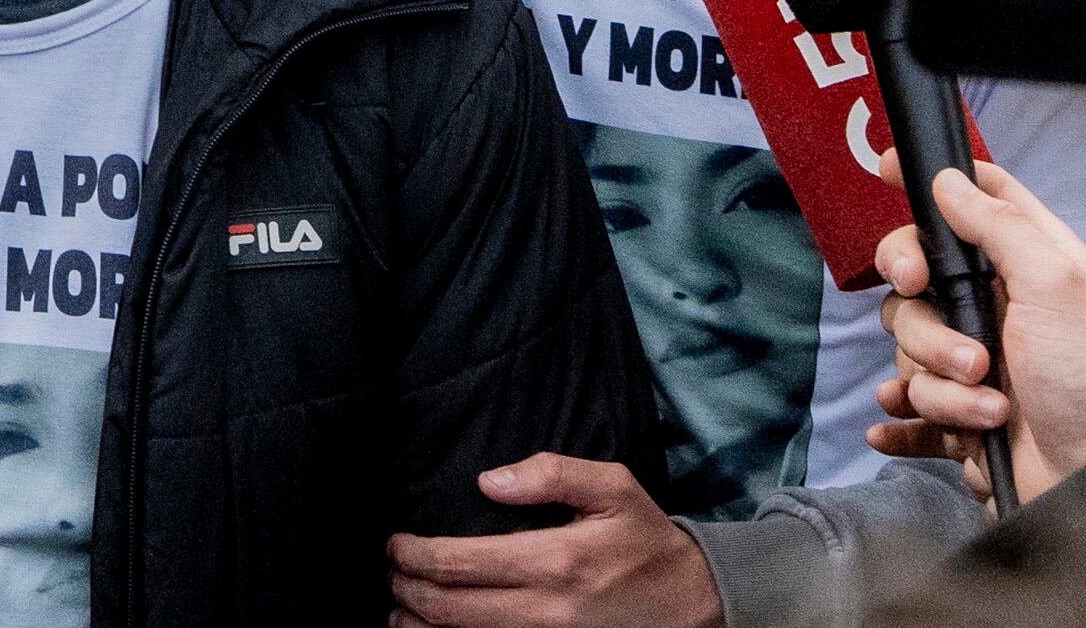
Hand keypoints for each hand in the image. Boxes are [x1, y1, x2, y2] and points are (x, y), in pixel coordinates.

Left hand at [385, 455, 715, 627]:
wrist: (694, 602)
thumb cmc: (646, 540)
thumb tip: (488, 480)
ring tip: (398, 612)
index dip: (414, 556)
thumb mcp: (614, 487)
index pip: (459, 563)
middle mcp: (547, 610)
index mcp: (555, 560)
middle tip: (391, 575)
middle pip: (449, 609)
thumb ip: (551, 473)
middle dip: (406, 592)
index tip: (395, 544)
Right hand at [866, 162, 1085, 500]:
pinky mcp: (963, 413)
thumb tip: (948, 179)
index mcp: (1024, 263)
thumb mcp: (1056, 283)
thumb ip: (999, 224)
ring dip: (942, 385)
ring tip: (991, 407)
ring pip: (912, 351)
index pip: (974, 200)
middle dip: (924, 318)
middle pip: (916, 283)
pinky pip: (910, 407)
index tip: (884, 171)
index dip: (932, 183)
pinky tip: (891, 427)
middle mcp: (995, 306)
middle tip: (956, 341)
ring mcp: (975, 361)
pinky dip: (902, 421)